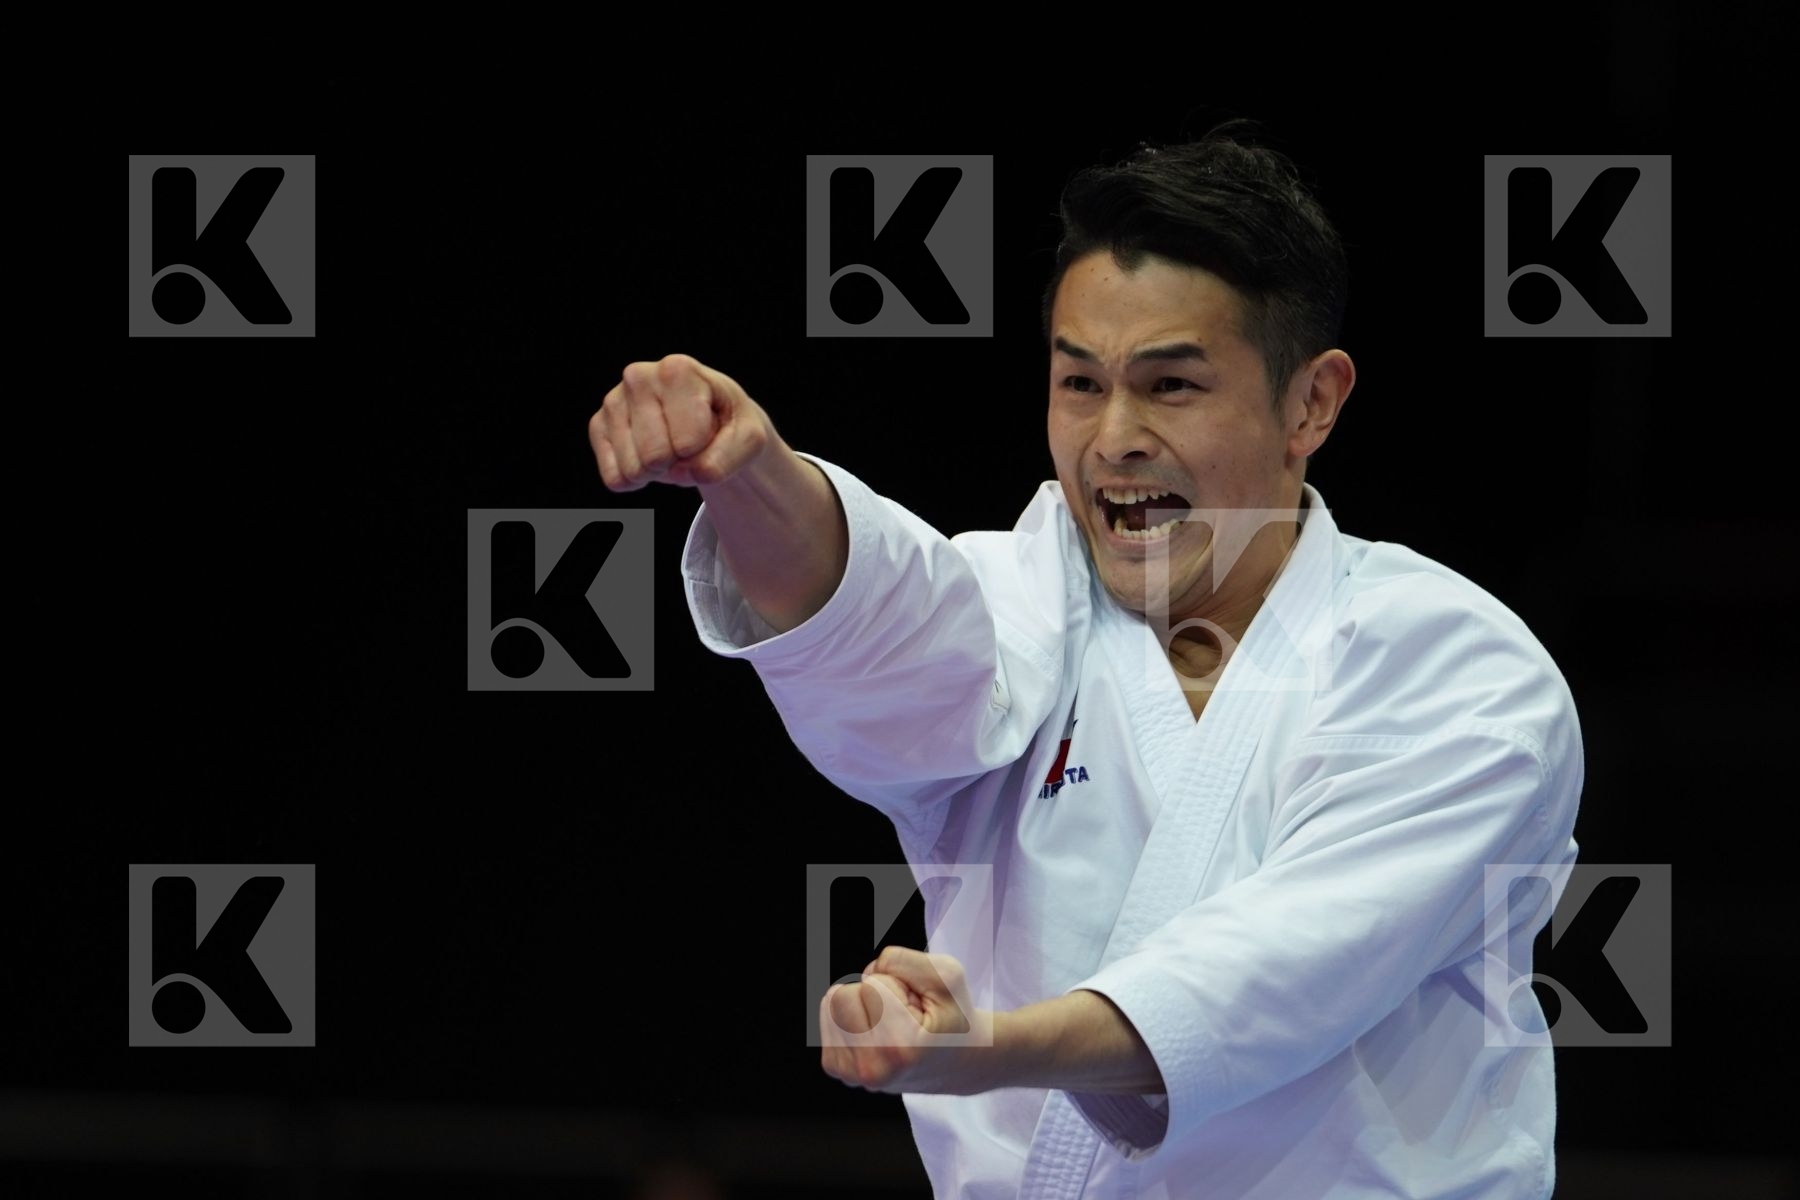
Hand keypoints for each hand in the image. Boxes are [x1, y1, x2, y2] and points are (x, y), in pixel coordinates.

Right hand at [589, 354, 772, 490]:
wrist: (710, 421)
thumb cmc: (730, 425)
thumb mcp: (748, 440)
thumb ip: (725, 460)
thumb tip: (682, 473)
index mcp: (678, 370)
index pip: (688, 442)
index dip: (704, 449)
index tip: (710, 429)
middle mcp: (639, 376)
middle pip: (655, 457)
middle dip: (678, 463)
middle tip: (689, 444)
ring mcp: (614, 400)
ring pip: (632, 469)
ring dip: (658, 473)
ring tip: (671, 447)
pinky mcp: (598, 425)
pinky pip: (615, 477)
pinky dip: (637, 480)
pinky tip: (649, 456)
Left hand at [819, 947, 999, 1095]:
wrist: (958, 1060)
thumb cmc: (952, 1015)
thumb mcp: (947, 976)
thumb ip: (906, 961)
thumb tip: (868, 971)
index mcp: (901, 1049)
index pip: (870, 983)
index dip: (897, 984)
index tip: (917, 1008)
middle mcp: (871, 1070)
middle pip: (840, 995)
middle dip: (870, 991)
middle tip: (900, 1012)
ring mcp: (851, 1074)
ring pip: (830, 1004)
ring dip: (860, 1004)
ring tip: (890, 1023)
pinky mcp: (837, 1069)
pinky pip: (827, 1017)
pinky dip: (850, 1015)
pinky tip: (877, 1032)